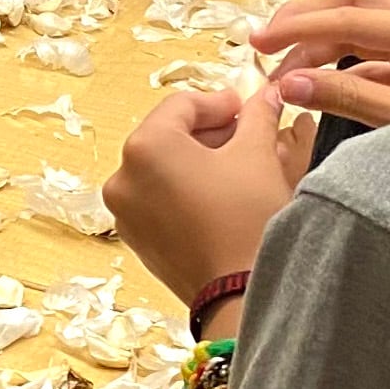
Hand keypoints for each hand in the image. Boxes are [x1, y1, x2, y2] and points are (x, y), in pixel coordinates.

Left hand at [106, 84, 307, 304]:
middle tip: (246, 134)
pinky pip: (157, 200)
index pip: (181, 105)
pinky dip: (183, 190)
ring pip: (161, 169)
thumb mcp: (256, 155)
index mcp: (145, 147)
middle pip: (167, 136)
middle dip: (208, 132)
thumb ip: (257, 117)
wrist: (241, 294)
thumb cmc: (247, 217)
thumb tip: (266, 95)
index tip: (246, 108)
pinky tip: (218, 196)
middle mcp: (123, 177)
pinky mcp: (135, 239)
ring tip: (237, 165)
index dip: (218, 103)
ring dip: (197, 161)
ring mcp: (125, 212)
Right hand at [250, 0, 389, 126]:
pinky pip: (376, 50)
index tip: (257, 43)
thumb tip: (288, 83)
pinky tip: (317, 84)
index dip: (300, 27)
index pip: (353, 16)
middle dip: (307, 15)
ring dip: (320, 38)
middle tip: (264, 41)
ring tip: (284, 70)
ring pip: (365, 21)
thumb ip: (349, 100)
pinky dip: (341, 62)